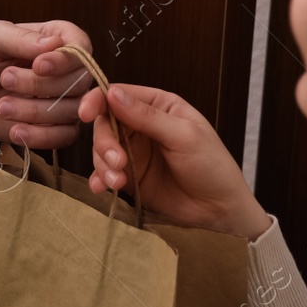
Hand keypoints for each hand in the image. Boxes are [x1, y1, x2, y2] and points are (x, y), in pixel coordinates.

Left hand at [0, 20, 94, 148]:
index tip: (37, 66)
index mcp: (60, 37)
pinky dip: (40, 135)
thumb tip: (54, 44)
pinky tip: (15, 130)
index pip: (81, 49)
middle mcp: (70, 68)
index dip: (65, 61)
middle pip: (78, 82)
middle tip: (5, 79)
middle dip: (40, 85)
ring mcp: (68, 98)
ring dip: (34, 111)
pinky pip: (66, 136)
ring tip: (2, 106)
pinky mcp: (60, 126)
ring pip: (72, 110)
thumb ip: (21, 37)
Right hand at [81, 84, 271, 239]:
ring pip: (101, 149)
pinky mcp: (129, 177)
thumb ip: (147, 116)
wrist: (220, 212)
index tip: (86, 114)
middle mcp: (141, 126)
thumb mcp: (184, 136)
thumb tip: (112, 93)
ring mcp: (134, 152)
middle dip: (104, 143)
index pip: (118, 95)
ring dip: (103, 164)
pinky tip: (102, 188)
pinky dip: (99, 179)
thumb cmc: (212, 167)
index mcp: (158, 106)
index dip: (98, 101)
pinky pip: (104, 173)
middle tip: (117, 162)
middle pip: (105, 123)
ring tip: (118, 182)